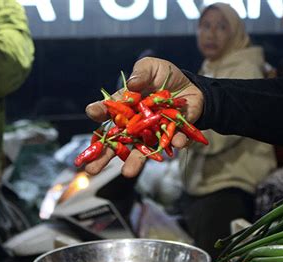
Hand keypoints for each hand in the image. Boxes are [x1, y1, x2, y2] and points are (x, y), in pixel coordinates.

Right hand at [85, 57, 203, 177]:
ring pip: (140, 150)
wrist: (191, 87)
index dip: (99, 111)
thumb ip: (142, 72)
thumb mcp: (152, 67)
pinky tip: (176, 146)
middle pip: (116, 141)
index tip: (93, 112)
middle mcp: (135, 124)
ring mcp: (153, 133)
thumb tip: (132, 85)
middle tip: (91, 169)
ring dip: (135, 161)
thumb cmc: (165, 77)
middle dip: (104, 156)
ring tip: (128, 173)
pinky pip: (173, 142)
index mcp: (125, 107)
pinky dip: (175, 143)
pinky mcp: (173, 136)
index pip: (107, 111)